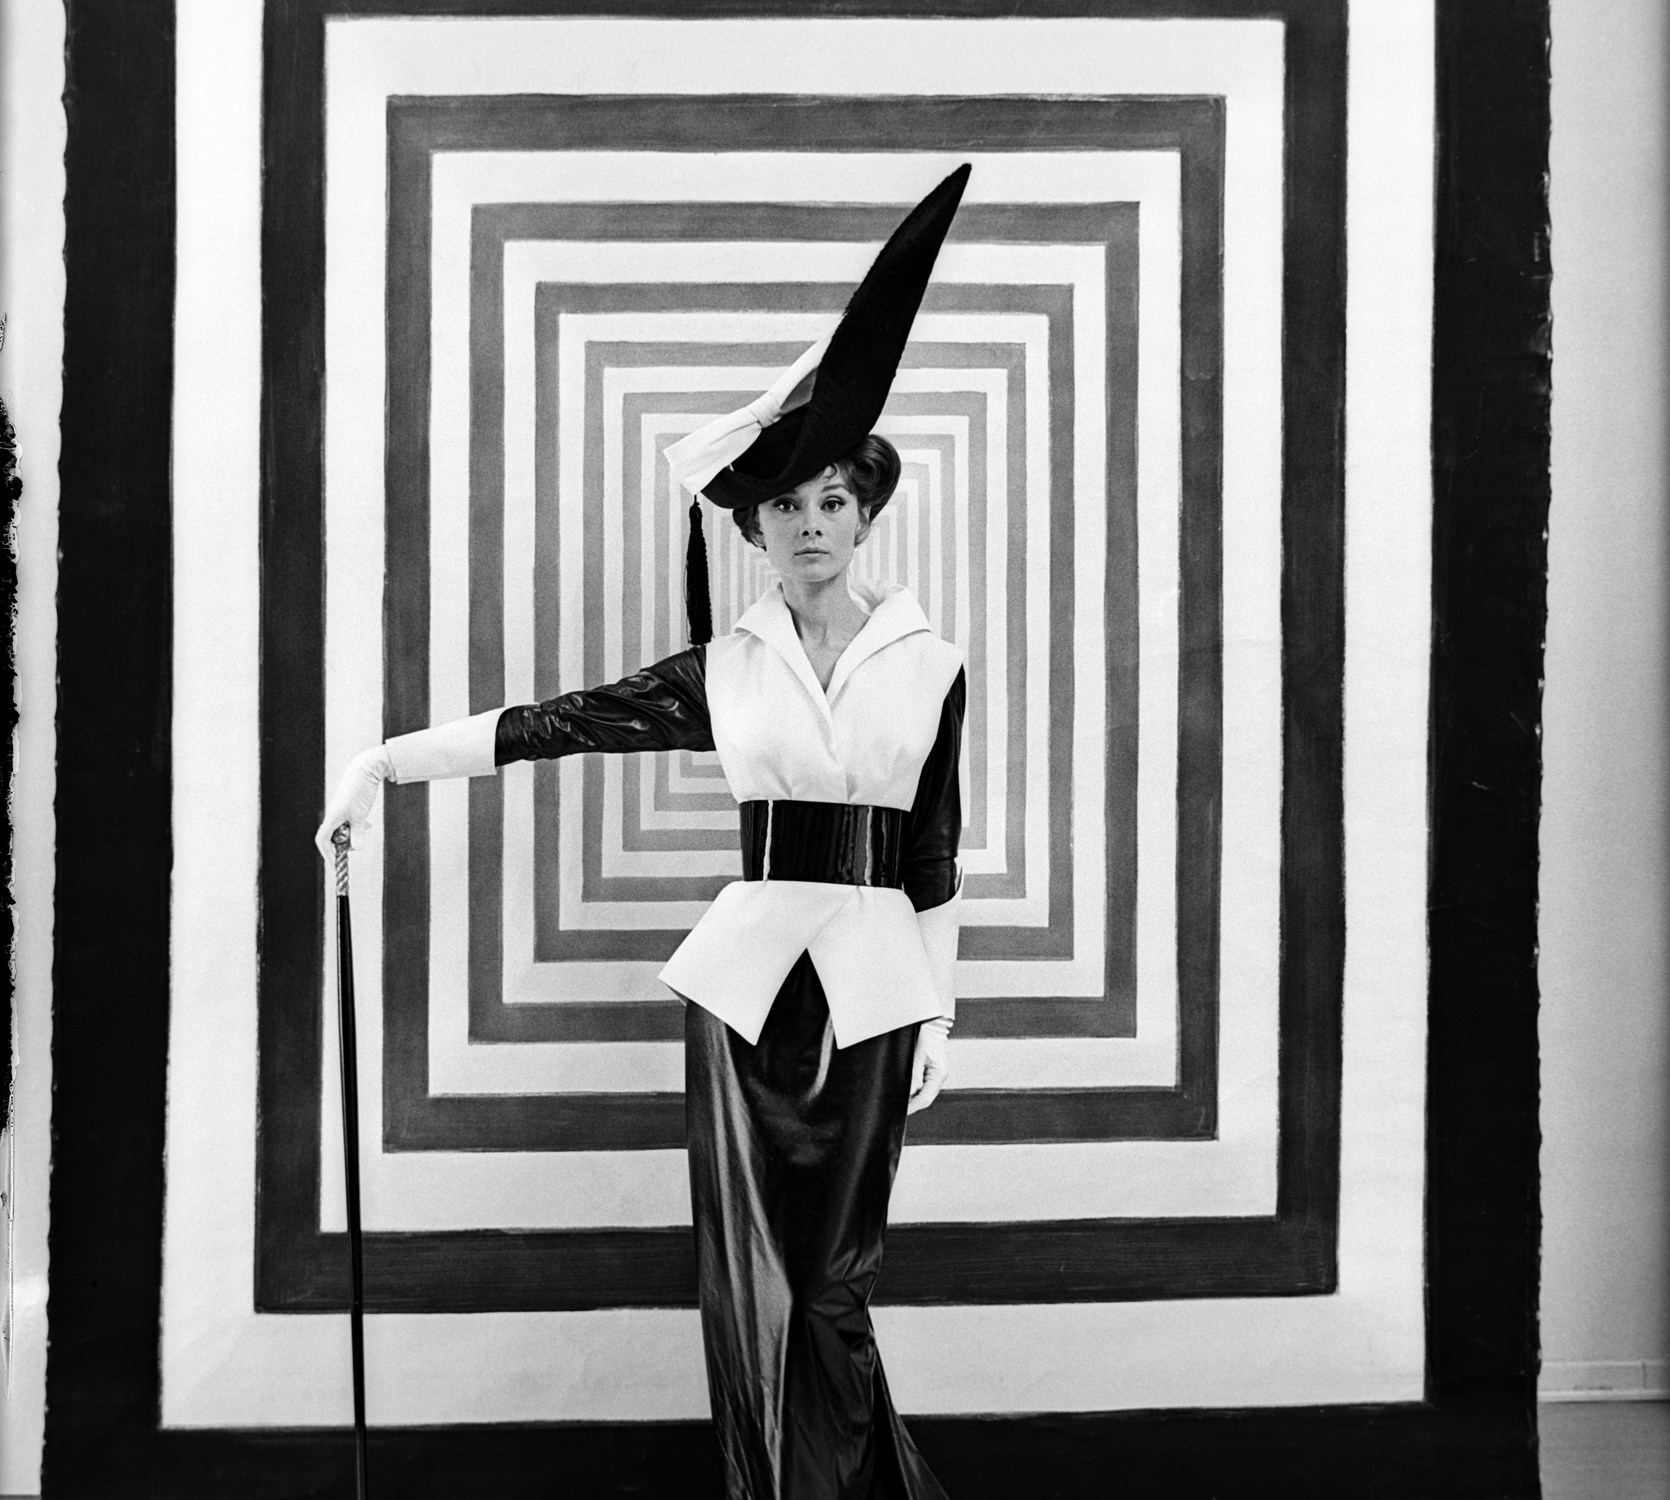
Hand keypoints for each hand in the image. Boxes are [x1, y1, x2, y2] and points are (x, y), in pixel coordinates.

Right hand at [315, 745, 394, 860]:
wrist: (365, 768)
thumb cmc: (360, 790)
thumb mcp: (361, 815)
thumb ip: (357, 833)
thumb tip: (357, 849)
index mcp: (332, 817)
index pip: (322, 840)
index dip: (328, 854)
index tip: (337, 864)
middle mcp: (333, 814)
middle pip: (332, 837)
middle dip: (343, 844)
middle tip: (357, 844)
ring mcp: (339, 810)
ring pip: (342, 829)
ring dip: (352, 834)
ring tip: (365, 829)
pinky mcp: (347, 806)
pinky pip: (348, 821)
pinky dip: (356, 826)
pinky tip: (367, 824)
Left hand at [907, 1016, 951, 1114]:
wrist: (932, 1024)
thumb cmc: (926, 1035)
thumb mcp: (917, 1055)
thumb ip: (914, 1075)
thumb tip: (909, 1092)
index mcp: (938, 1074)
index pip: (925, 1098)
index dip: (912, 1106)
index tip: (901, 1110)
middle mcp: (939, 1077)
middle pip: (926, 1099)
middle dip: (912, 1105)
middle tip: (898, 1108)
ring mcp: (936, 1075)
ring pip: (925, 1094)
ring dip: (913, 1098)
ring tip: (900, 1101)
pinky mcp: (932, 1071)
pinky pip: (924, 1086)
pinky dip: (915, 1090)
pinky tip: (907, 1090)